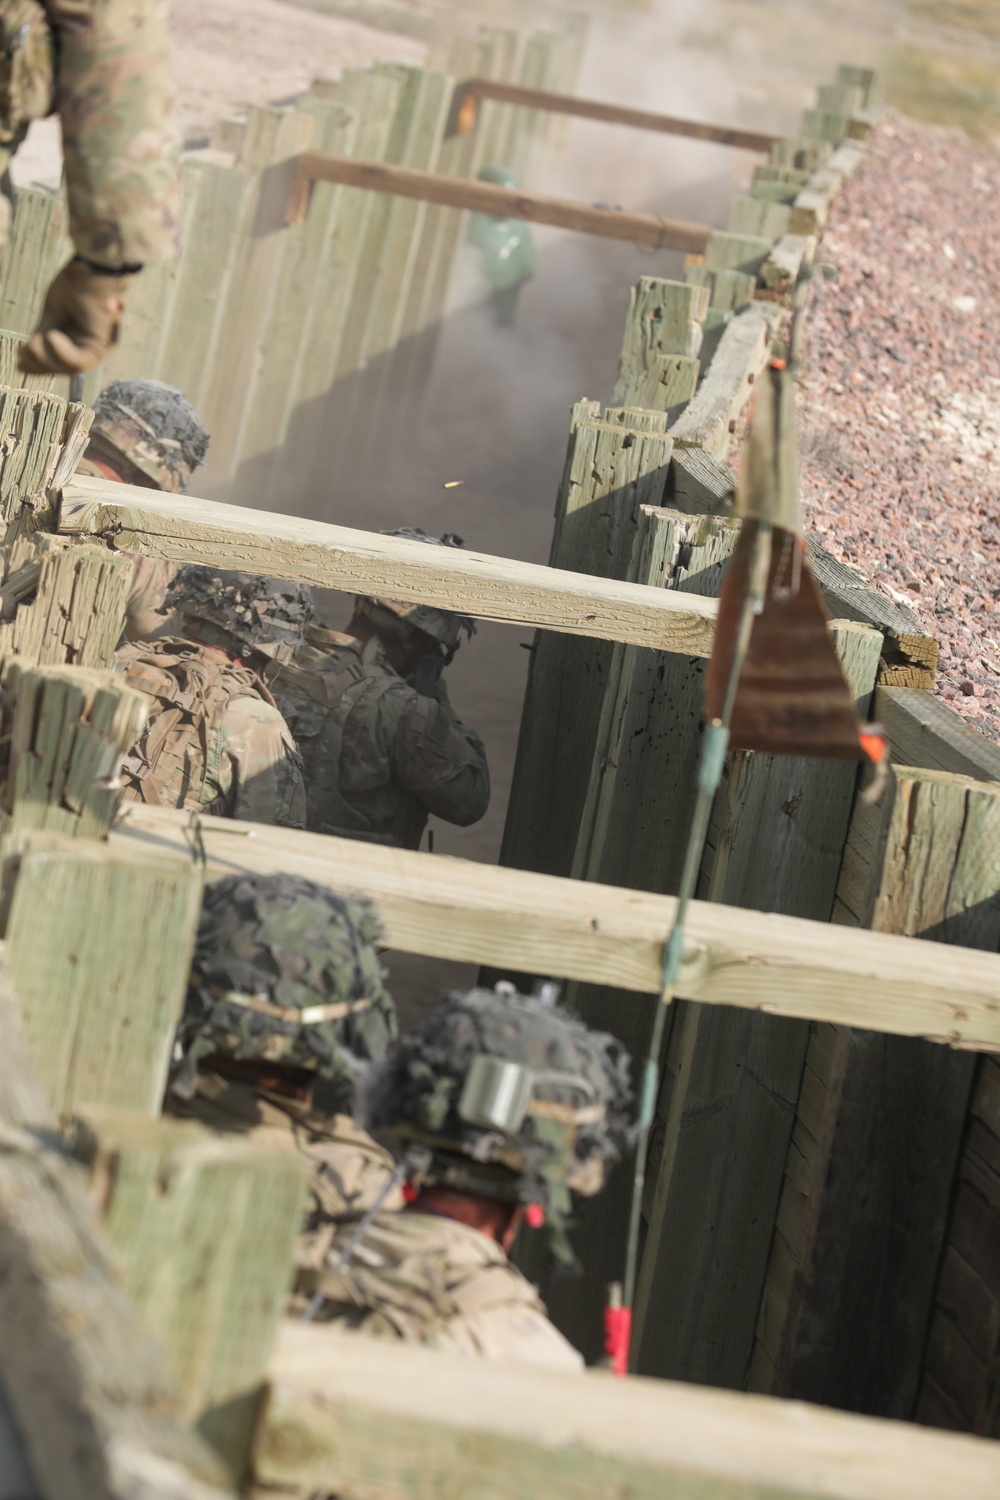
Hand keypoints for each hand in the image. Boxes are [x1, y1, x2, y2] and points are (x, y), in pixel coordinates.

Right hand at [19, 257, 133, 375]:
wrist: (90, 268)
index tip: (19, 363)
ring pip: (70, 369)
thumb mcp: (52, 313)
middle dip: (39, 364)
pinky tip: (51, 337)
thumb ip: (43, 334)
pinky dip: (61, 353)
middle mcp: (91, 347)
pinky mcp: (100, 345)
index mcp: (80, 340)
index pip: (60, 363)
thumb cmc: (74, 284)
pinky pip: (79, 361)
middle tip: (24, 353)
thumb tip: (26, 355)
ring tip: (39, 340)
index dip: (38, 366)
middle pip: (64, 369)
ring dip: (47, 358)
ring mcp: (98, 347)